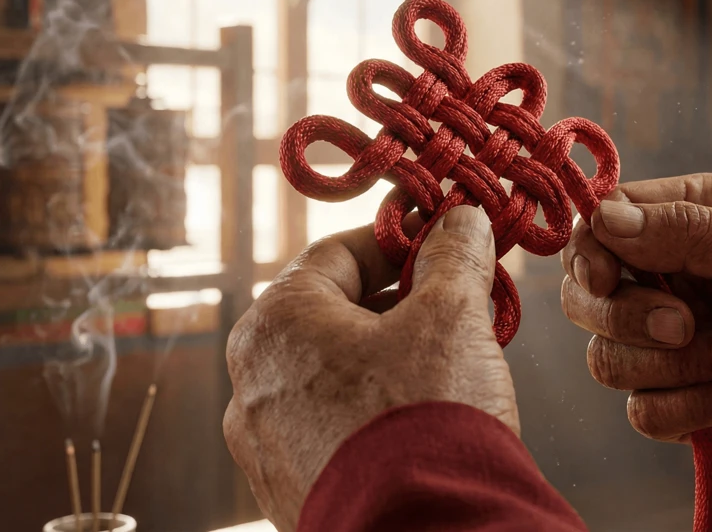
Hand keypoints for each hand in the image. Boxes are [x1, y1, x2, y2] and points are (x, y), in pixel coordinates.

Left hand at [224, 205, 516, 529]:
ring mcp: (266, 446)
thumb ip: (453, 255)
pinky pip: (332, 430)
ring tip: (450, 364)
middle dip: (401, 303)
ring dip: (390, 358)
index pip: (337, 253)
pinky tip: (424, 421)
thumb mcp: (451, 316)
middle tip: (458, 303)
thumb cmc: (425, 416)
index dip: (399, 238)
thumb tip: (460, 221)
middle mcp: (251, 384)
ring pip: (333, 376)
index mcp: (275, 325)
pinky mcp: (290, 491)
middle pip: (333, 315)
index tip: (443, 239)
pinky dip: (375, 412)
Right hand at [560, 173, 711, 469]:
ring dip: (671, 365)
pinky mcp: (684, 401)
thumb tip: (602, 218)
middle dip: (627, 317)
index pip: (601, 226)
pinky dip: (689, 407)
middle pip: (585, 297)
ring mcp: (672, 343)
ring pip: (606, 358)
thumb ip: (688, 229)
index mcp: (689, 220)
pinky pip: (642, 412)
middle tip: (687, 323)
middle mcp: (669, 278)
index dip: (590, 253)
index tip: (609, 278)